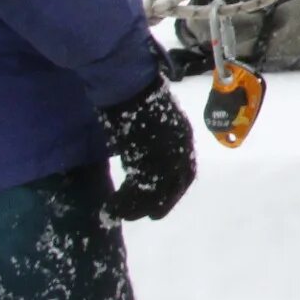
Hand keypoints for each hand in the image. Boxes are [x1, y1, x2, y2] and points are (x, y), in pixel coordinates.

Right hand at [99, 81, 197, 221]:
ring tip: (122, 214)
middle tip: (150, 216)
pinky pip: (136, 188)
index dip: (176, 190)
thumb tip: (147, 156)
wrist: (127, 83)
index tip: (164, 201)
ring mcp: (164, 152)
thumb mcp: (155, 120)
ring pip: (155, 191)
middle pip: (174, 186)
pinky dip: (125, 201)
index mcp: (183, 136)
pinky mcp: (145, 156)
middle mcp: (179, 147)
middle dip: (162, 204)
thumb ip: (157, 140)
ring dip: (138, 207)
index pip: (187, 172)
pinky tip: (113, 206)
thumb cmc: (134, 96)